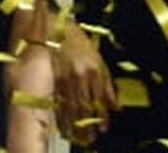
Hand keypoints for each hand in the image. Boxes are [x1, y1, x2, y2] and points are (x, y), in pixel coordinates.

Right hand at [52, 28, 116, 144]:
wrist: (55, 29)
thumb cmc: (78, 43)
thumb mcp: (98, 60)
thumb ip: (107, 84)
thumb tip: (115, 105)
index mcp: (94, 70)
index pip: (100, 99)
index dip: (102, 116)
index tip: (103, 128)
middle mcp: (80, 76)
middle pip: (84, 106)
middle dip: (87, 125)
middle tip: (89, 139)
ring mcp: (64, 79)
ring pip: (70, 107)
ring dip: (74, 125)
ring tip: (77, 138)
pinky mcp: (51, 81)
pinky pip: (57, 102)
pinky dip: (60, 116)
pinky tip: (63, 126)